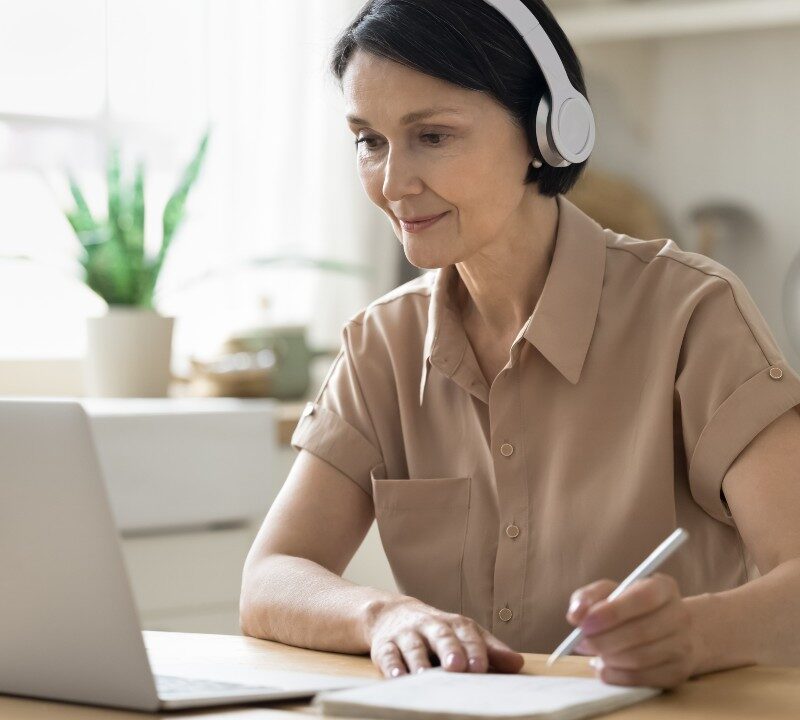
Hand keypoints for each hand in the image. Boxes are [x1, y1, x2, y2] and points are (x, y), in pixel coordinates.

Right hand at [364, 595, 524, 677]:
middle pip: (440, 635)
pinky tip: (397, 677)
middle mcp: (430, 626)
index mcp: (453, 624)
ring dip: (419, 660)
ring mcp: (406, 635)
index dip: (474, 649)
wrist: (392, 614)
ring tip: (425, 675)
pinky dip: (391, 665)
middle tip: (456, 666)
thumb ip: (490, 649)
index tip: (480, 666)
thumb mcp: (463, 634)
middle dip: (449, 649)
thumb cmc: (436, 631)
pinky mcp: (385, 645)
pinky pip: (387, 655)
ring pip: (413, 645)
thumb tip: (518, 664)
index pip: (466, 633)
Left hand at [566, 574, 698, 687]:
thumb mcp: (610, 592)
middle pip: (640, 632)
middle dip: (603, 639)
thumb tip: (575, 615)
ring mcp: (683, 646)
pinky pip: (643, 679)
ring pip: (640, 658)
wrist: (671, 631)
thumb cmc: (630, 607)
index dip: (612, 612)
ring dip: (608, 658)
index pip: (642, 598)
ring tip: (593, 652)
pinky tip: (604, 667)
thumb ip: (588, 597)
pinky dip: (617, 675)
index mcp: (663, 587)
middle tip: (580, 642)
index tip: (585, 623)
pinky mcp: (678, 673)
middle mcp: (680, 615)